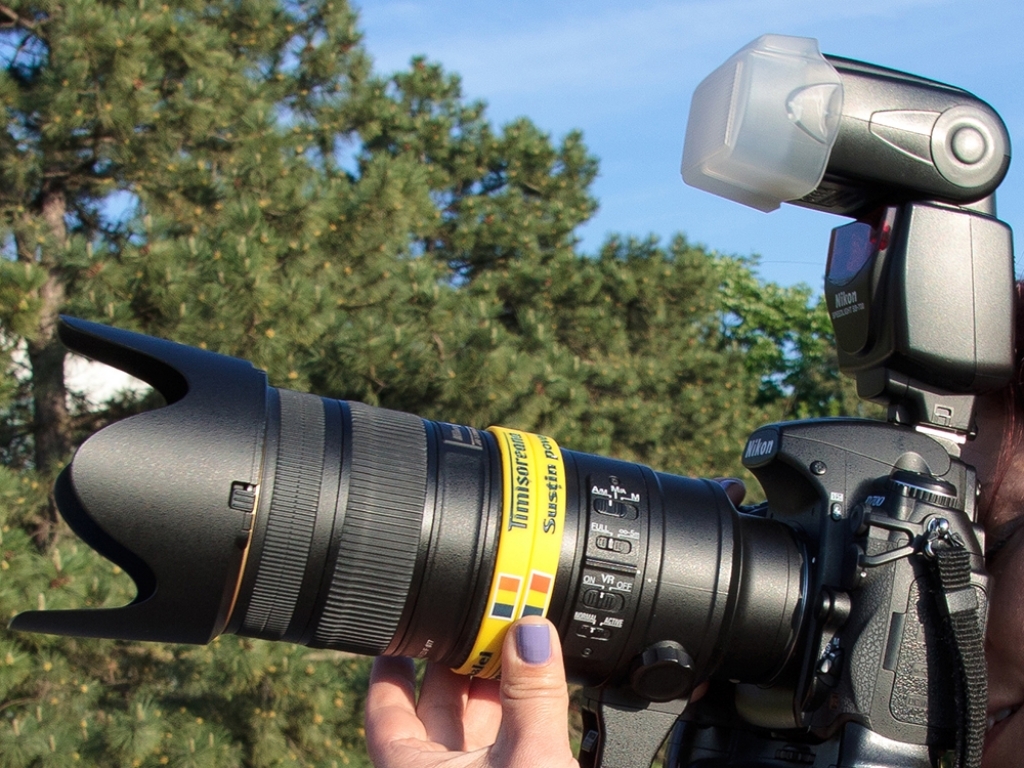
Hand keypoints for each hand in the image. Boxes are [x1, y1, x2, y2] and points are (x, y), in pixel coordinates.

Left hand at [365, 617, 577, 767]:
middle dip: (459, 663)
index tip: (399, 633)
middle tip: (480, 619)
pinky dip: (520, 719)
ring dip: (495, 690)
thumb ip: (531, 695)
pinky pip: (507, 748)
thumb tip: (532, 632)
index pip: (385, 712)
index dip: (391, 671)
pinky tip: (540, 695)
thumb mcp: (529, 760)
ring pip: (474, 730)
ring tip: (516, 645)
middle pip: (437, 710)